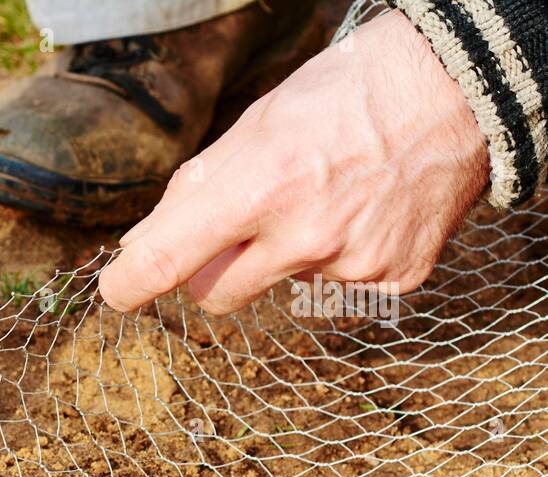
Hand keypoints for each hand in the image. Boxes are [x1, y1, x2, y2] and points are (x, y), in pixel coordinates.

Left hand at [99, 10, 489, 315]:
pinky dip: (338, 258)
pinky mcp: (391, 279)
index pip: (167, 261)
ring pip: (278, 287)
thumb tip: (140, 247)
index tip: (116, 291)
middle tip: (240, 227)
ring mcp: (351, 264)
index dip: (129, 284)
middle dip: (211, 269)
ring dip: (283, 256)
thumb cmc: (341, 97)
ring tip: (324, 197)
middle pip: (215, 295)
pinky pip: (336, 288)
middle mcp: (304, 236)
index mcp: (259, 187)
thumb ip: (194, 193)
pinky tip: (362, 212)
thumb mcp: (254, 126)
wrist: (453, 89)